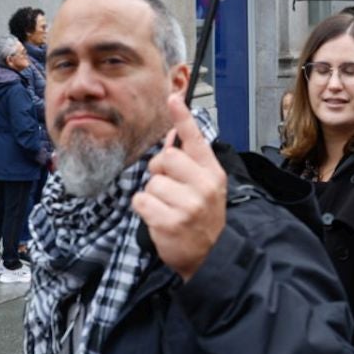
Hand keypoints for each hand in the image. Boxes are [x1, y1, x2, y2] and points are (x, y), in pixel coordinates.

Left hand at [133, 93, 227, 279]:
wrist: (210, 256)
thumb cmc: (203, 218)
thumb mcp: (206, 188)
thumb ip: (191, 164)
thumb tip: (173, 137)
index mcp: (212, 174)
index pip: (196, 140)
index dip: (182, 118)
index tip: (173, 97)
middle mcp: (203, 186)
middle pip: (166, 158)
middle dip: (160, 171)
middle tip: (169, 188)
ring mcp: (188, 205)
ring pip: (151, 183)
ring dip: (153, 196)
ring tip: (168, 209)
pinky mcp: (170, 222)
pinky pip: (141, 201)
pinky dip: (144, 209)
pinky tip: (159, 218)